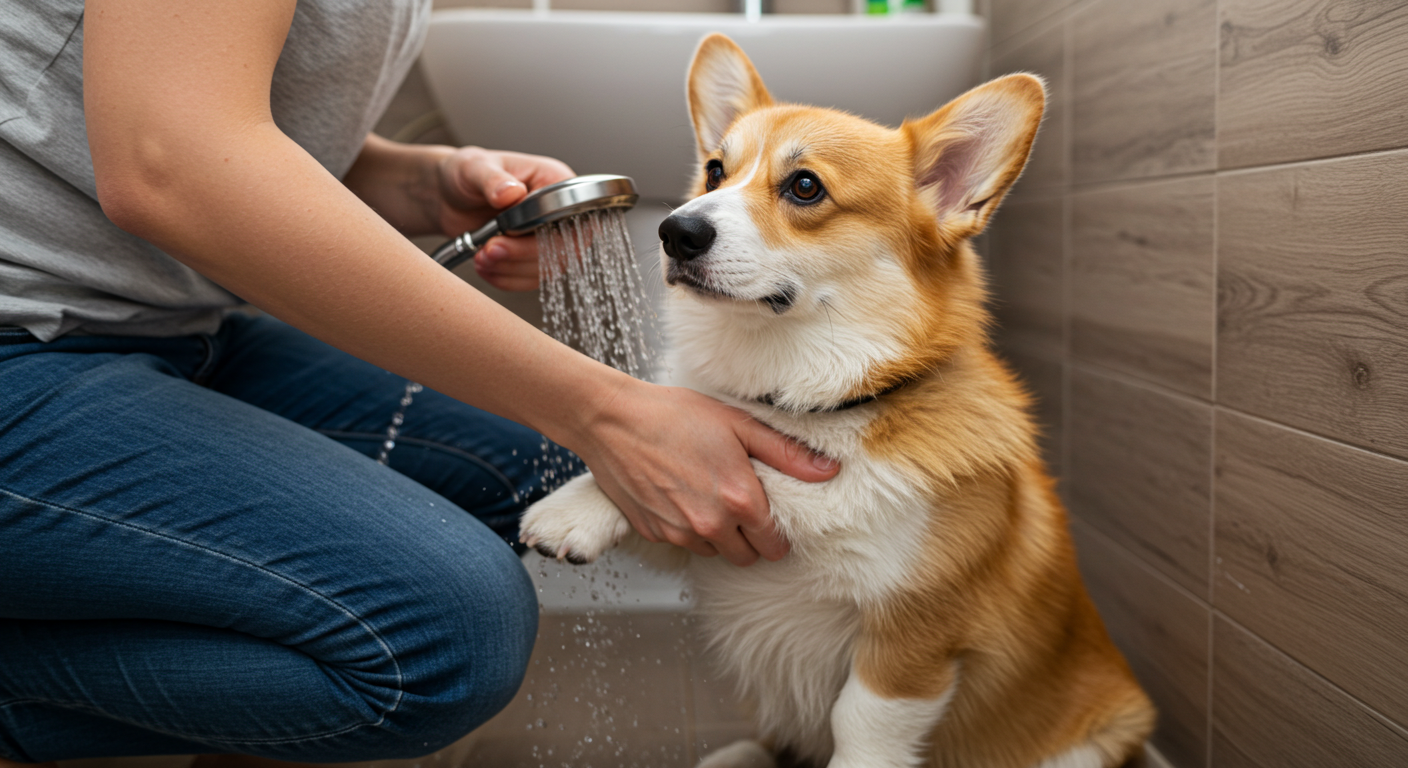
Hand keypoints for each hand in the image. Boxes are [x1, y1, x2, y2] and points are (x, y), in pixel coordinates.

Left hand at [435, 146, 573, 290]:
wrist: (446, 197)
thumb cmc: (464, 174)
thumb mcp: (474, 168)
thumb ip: (494, 180)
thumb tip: (513, 193)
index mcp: (554, 180)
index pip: (571, 214)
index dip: (545, 231)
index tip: (508, 231)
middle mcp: (558, 210)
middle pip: (563, 247)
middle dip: (523, 255)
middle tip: (490, 250)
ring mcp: (548, 237)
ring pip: (547, 268)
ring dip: (511, 269)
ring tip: (481, 257)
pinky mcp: (533, 257)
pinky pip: (530, 279)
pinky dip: (505, 279)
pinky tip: (484, 266)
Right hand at [568, 378, 838, 566]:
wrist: (612, 419)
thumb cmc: (675, 414)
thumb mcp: (738, 424)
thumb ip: (786, 453)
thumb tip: (829, 471)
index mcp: (740, 500)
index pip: (774, 546)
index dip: (776, 533)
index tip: (768, 515)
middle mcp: (711, 526)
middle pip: (746, 557)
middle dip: (749, 538)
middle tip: (740, 505)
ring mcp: (679, 533)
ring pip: (714, 552)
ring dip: (717, 535)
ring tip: (707, 494)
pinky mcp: (653, 532)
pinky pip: (683, 542)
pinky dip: (686, 527)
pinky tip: (680, 495)